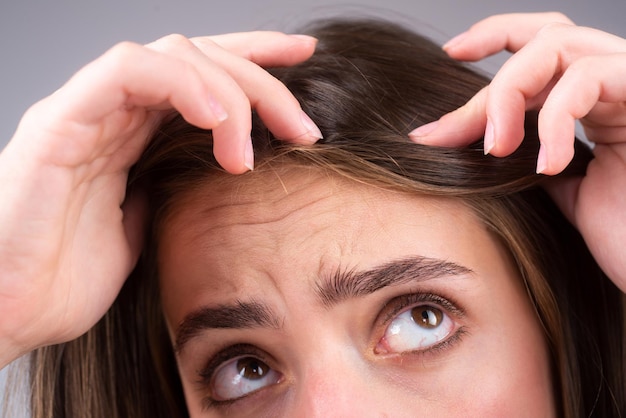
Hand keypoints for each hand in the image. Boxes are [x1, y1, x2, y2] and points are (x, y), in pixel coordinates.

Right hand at [0, 31, 320, 365]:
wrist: (5, 314)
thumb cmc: (64, 279)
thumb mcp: (144, 232)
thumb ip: (172, 193)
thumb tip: (213, 178)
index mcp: (134, 133)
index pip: (203, 77)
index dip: (256, 61)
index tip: (305, 60)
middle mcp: (113, 113)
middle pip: (199, 56)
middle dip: (261, 80)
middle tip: (304, 126)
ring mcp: (86, 112)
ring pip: (172, 53)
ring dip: (230, 91)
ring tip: (256, 147)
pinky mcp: (59, 123)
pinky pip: (126, 72)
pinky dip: (181, 84)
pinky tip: (216, 119)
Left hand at [409, 12, 625, 290]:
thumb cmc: (623, 233)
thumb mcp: (559, 186)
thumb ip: (526, 151)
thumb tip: (474, 136)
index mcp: (598, 98)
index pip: (544, 45)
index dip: (494, 36)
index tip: (450, 53)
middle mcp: (618, 82)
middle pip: (547, 34)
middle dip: (489, 73)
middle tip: (447, 127)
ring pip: (558, 45)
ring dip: (509, 96)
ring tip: (495, 151)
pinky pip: (589, 78)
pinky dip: (553, 119)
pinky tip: (547, 166)